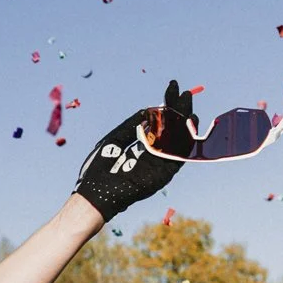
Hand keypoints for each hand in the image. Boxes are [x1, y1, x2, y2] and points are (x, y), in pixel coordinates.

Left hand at [74, 80, 193, 219]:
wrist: (94, 195)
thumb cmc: (98, 171)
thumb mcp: (114, 140)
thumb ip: (131, 126)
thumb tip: (148, 110)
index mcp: (141, 147)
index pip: (158, 123)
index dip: (166, 106)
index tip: (172, 88)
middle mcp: (153, 155)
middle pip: (171, 130)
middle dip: (179, 111)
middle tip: (186, 93)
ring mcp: (158, 165)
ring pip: (178, 141)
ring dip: (185, 122)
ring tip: (188, 103)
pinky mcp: (162, 175)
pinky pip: (178, 155)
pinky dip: (184, 140)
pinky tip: (188, 123)